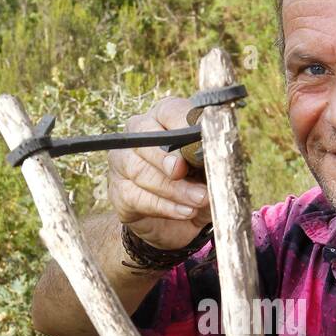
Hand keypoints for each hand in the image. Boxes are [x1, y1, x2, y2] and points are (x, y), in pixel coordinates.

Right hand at [107, 96, 209, 251]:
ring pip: (139, 170)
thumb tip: (217, 156)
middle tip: (183, 170)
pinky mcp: (119, 193)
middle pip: (144, 138)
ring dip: (173, 188)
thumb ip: (212, 158)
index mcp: (164, 120)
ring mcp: (123, 163)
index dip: (183, 124)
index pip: (168, 111)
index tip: (200, 139)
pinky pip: (137, 197)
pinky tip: (185, 212)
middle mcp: (139, 136)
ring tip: (200, 200)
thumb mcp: (212, 170)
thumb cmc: (199, 184)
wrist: (183, 223)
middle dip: (165, 156)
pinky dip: (165, 207)